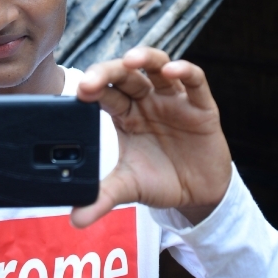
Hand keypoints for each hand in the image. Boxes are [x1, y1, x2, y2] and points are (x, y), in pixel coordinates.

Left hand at [73, 48, 231, 227]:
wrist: (199, 195)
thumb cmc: (161, 181)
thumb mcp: (130, 188)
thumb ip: (103, 198)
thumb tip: (75, 219)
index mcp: (126, 114)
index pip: (106, 93)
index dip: (92, 89)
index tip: (79, 94)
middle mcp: (147, 100)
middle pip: (126, 75)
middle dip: (108, 72)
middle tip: (91, 80)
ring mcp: (174, 100)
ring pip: (158, 66)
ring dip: (145, 58)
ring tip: (130, 60)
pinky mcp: (201, 106)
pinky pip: (195, 81)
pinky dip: (184, 71)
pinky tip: (172, 70)